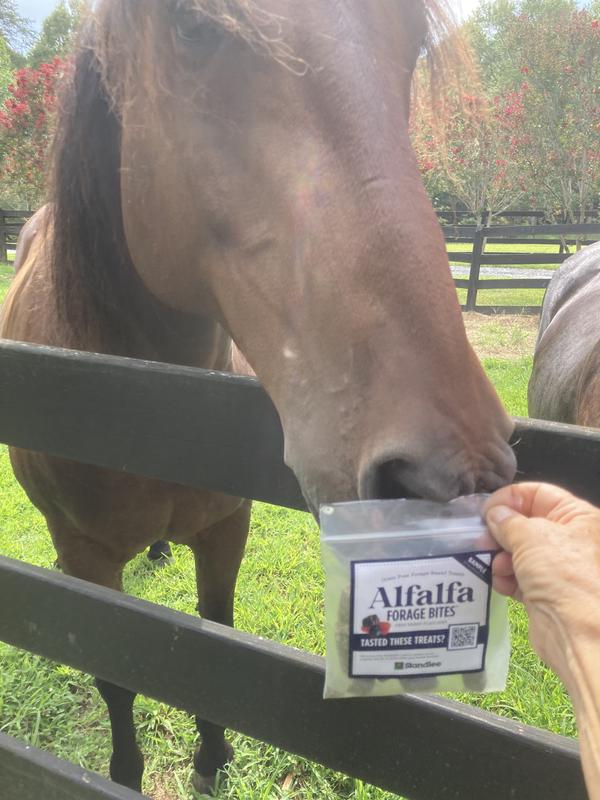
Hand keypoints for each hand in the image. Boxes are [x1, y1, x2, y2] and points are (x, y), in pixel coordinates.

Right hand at [484, 482, 599, 683]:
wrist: (578, 633)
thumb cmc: (563, 575)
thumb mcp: (531, 536)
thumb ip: (508, 521)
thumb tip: (495, 515)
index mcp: (578, 518)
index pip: (538, 495)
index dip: (510, 499)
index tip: (486, 511)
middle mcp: (571, 541)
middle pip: (526, 524)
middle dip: (501, 532)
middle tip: (481, 540)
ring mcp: (559, 569)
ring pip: (520, 552)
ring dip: (501, 558)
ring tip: (495, 566)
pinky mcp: (547, 593)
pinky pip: (520, 577)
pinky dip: (507, 578)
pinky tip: (501, 583)